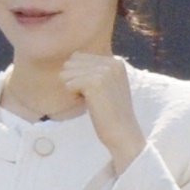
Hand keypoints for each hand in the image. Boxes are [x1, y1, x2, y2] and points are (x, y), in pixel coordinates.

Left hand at [60, 50, 146, 170]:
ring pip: (67, 73)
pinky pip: (68, 85)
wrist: (122, 132)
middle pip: (71, 63)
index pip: (78, 57)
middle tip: (92, 97)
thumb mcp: (107, 84)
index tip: (96, 92)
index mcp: (115, 61)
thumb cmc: (110, 113)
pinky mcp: (95, 83)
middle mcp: (111, 62)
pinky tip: (89, 105)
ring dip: (73, 90)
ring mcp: (104, 72)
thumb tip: (69, 59)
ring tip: (92, 101)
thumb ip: (93, 70)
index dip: (78, 77)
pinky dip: (73, 97)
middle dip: (74, 81)